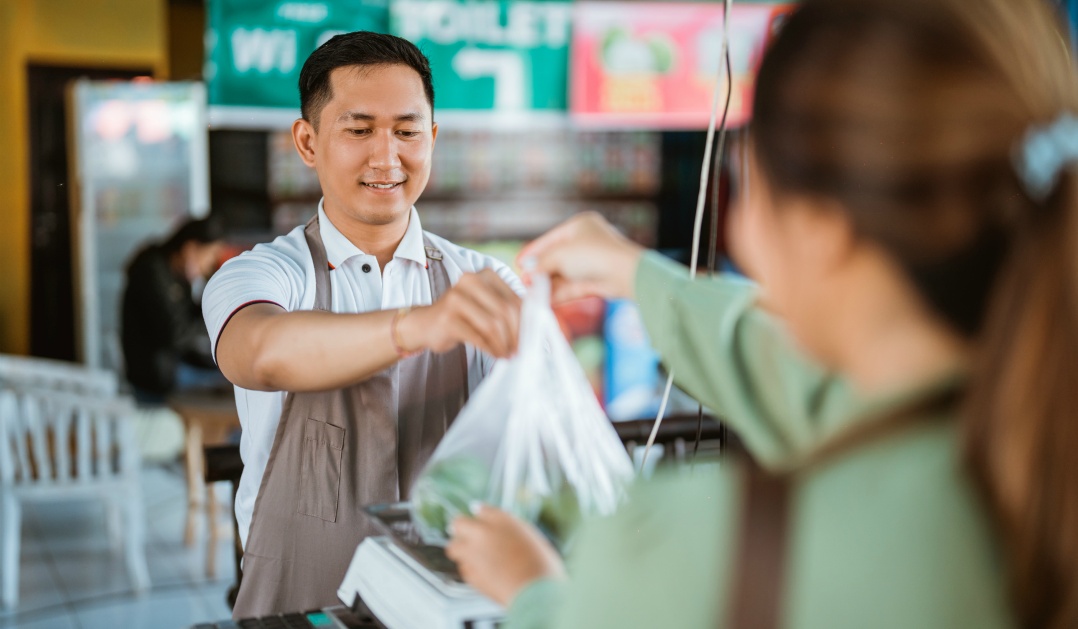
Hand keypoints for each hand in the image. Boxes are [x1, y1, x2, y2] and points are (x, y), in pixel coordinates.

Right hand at [398, 269, 521, 357]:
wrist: (425, 323)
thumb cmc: (462, 316)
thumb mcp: (487, 305)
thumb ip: (509, 308)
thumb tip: (537, 326)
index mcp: (486, 274)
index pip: (516, 299)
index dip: (527, 323)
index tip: (531, 340)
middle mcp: (471, 280)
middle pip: (506, 312)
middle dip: (516, 336)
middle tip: (519, 351)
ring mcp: (456, 298)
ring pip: (493, 325)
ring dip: (504, 345)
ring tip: (507, 355)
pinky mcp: (448, 317)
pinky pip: (478, 337)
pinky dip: (491, 349)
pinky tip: (495, 355)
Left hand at [445, 505, 565, 606]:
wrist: (534, 590)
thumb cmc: (540, 566)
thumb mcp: (532, 539)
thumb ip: (512, 530)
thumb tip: (505, 531)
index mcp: (501, 519)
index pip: (481, 509)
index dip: (481, 515)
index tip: (480, 519)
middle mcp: (482, 532)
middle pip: (459, 523)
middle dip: (461, 529)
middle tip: (466, 535)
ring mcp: (472, 553)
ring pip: (452, 546)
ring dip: (460, 549)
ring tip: (470, 556)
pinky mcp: (469, 573)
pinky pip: (462, 567)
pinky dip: (469, 568)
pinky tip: (481, 573)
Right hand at [518, 213, 643, 303]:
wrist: (626, 274)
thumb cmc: (595, 254)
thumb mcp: (560, 254)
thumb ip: (542, 263)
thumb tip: (527, 271)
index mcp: (580, 226)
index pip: (550, 239)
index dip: (533, 251)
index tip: (518, 263)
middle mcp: (586, 243)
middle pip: (556, 258)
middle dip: (539, 271)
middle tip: (523, 281)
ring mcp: (591, 263)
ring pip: (563, 275)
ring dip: (546, 285)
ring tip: (530, 293)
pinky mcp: (596, 282)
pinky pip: (571, 287)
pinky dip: (557, 294)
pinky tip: (543, 301)